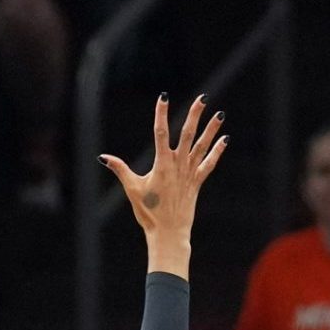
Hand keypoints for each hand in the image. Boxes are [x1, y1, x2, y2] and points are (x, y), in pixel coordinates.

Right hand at [100, 95, 225, 243]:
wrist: (168, 231)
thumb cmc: (148, 212)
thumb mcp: (132, 189)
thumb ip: (120, 170)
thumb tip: (103, 157)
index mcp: (161, 164)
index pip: (161, 132)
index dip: (161, 113)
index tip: (163, 97)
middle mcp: (178, 165)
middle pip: (188, 134)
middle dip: (195, 114)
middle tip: (203, 98)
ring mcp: (190, 173)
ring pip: (202, 146)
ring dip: (211, 130)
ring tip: (220, 114)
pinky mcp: (197, 182)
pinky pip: (209, 163)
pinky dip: (217, 151)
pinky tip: (225, 139)